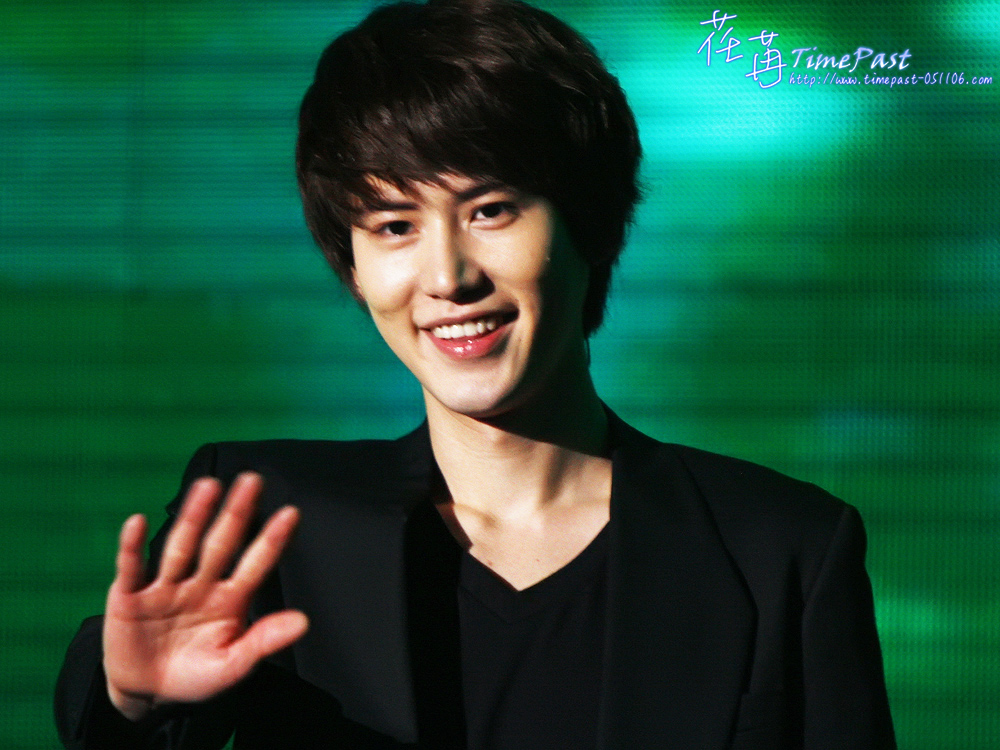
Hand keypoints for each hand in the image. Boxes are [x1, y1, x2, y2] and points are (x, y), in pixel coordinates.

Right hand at [103, 473, 308, 720]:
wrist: (145, 693)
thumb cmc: (195, 675)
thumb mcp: (232, 665)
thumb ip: (263, 641)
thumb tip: (303, 621)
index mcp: (230, 599)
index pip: (255, 564)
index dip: (272, 540)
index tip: (291, 513)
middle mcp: (200, 585)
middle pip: (220, 544)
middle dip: (236, 513)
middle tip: (252, 480)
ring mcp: (166, 588)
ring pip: (181, 547)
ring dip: (194, 517)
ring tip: (207, 486)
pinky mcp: (129, 597)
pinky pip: (132, 568)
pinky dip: (132, 546)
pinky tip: (138, 521)